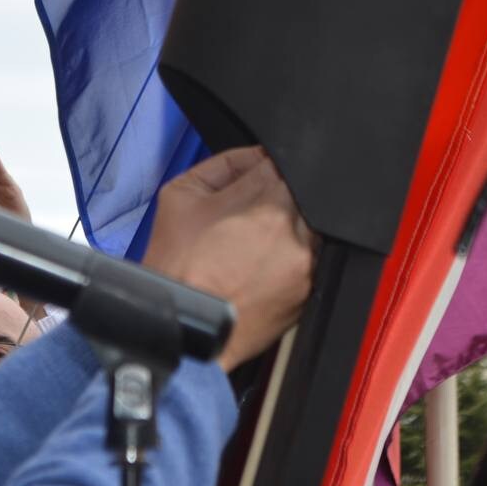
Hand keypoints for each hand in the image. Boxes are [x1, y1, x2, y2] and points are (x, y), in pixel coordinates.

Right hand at [142, 146, 314, 372]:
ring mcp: (304, 260)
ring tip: (247, 250)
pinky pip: (308, 261)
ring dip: (283, 231)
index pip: (278, 162)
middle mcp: (291, 226)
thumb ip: (223, 164)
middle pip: (296, 194)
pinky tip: (255, 272)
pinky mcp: (309, 290)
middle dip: (271, 202)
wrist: (185, 328)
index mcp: (263, 197)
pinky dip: (287, 261)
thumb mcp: (180, 195)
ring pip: (306, 227)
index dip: (258, 172)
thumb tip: (252, 157)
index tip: (245, 187)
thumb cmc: (177, 269)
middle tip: (240, 223)